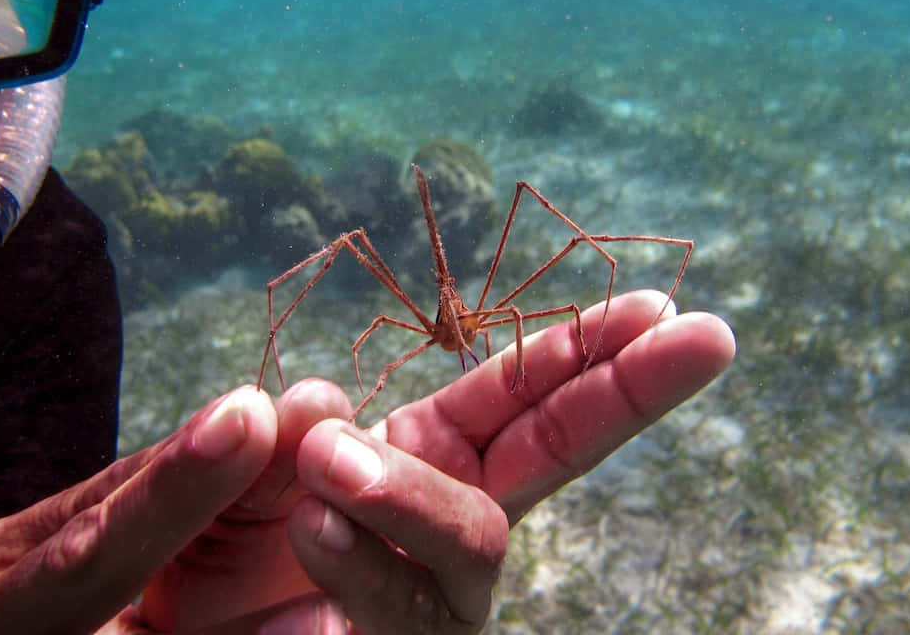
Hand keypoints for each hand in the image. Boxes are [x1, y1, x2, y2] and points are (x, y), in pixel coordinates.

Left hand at [0, 289, 733, 634]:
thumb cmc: (210, 552)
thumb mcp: (246, 469)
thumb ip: (290, 438)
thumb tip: (327, 407)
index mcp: (427, 457)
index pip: (522, 395)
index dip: (587, 351)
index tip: (659, 306)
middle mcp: (449, 522)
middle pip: (556, 452)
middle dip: (627, 390)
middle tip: (700, 333)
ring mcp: (435, 596)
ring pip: (476, 537)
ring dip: (407, 490)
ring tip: (324, 466)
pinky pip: (410, 608)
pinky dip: (364, 563)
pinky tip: (312, 527)